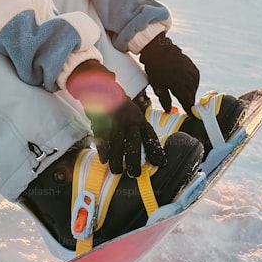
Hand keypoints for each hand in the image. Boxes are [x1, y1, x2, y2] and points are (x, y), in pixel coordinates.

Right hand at [65, 60, 165, 176]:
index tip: (161, 163)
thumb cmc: (117, 105)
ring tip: (116, 171)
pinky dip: (104, 150)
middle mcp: (129, 120)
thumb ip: (136, 128)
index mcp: (138, 118)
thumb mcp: (131, 113)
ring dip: (117, 159)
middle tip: (135, 174)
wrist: (100, 87)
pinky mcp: (101, 121)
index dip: (155, 150)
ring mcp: (115, 120)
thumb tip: (144, 148)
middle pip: (134, 142)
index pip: (149, 136)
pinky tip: (104, 160)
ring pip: (117, 143)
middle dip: (134, 160)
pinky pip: (103, 138)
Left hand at [139, 34, 199, 111]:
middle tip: (187, 105)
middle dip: (189, 100)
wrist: (158, 50)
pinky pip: (196, 76)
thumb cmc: (156, 68)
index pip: (187, 101)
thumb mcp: (158, 86)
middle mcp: (187, 79)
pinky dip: (194, 82)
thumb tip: (168, 110)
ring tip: (188, 95)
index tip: (188, 113)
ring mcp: (190, 71)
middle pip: (191, 94)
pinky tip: (191, 84)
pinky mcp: (191, 64)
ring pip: (194, 85)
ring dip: (192, 91)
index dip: (188, 108)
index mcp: (179, 86)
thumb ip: (165, 99)